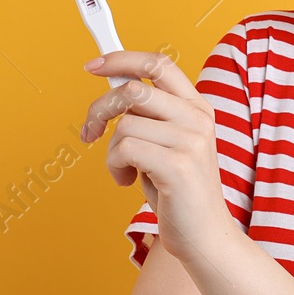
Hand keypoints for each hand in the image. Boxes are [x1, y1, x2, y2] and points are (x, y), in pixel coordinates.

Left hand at [80, 50, 232, 262]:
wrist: (203, 235)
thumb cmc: (177, 192)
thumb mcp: (165, 143)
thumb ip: (147, 116)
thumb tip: (109, 93)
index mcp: (196, 107)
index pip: (158, 64)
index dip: (122, 58)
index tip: (93, 65)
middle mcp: (197, 118)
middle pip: (133, 89)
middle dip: (100, 109)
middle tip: (90, 132)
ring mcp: (191, 140)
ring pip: (125, 124)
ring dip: (111, 151)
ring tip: (124, 170)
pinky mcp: (178, 165)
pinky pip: (125, 148)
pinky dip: (114, 167)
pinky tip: (127, 181)